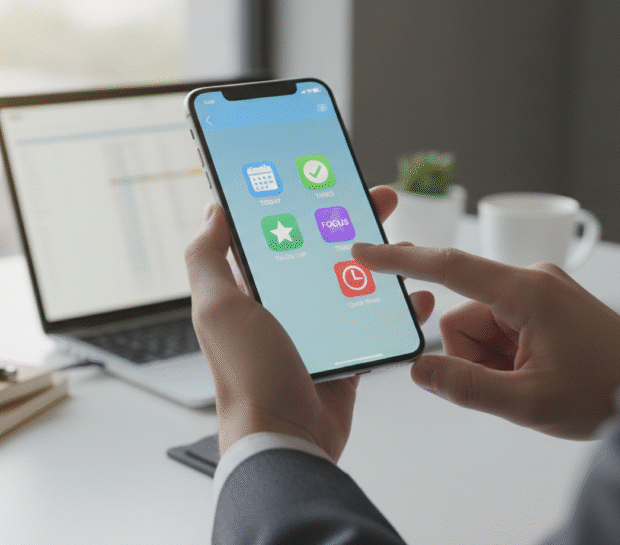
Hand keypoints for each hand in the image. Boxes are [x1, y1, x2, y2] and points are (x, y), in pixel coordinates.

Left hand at [185, 186, 433, 457]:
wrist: (286, 440)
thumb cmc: (249, 377)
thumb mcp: (217, 308)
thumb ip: (206, 257)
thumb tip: (212, 211)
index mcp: (247, 289)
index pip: (274, 231)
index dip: (299, 202)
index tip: (327, 178)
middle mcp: (279, 307)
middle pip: (320, 250)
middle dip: (352, 222)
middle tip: (381, 201)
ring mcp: (313, 332)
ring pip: (350, 283)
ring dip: (380, 262)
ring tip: (405, 247)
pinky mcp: (341, 357)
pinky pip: (371, 323)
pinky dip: (395, 309)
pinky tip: (413, 297)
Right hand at [351, 244, 619, 439]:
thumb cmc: (607, 391)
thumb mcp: (528, 402)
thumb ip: (465, 386)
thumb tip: (420, 369)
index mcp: (528, 292)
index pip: (449, 267)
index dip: (400, 260)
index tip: (363, 253)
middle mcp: (532, 281)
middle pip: (463, 317)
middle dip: (473, 356)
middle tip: (514, 385)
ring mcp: (540, 293)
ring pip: (480, 328)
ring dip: (491, 361)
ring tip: (533, 382)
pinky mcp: (546, 306)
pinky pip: (500, 330)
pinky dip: (505, 358)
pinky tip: (537, 375)